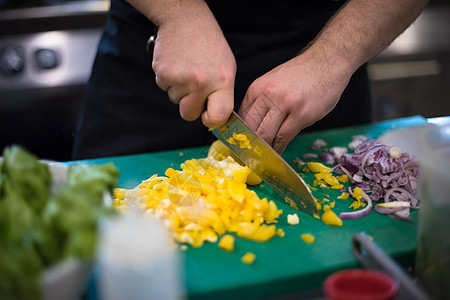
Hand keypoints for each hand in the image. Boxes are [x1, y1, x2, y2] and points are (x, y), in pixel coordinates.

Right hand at [151, 4, 235, 127]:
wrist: (185, 19)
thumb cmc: (208, 43)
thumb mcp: (227, 67)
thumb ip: (222, 93)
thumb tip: (214, 116)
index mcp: (222, 81)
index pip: (218, 116)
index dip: (211, 120)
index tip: (208, 115)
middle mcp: (201, 83)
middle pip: (189, 114)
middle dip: (190, 106)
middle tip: (195, 87)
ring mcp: (180, 79)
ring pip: (175, 100)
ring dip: (179, 89)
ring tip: (187, 68)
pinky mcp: (162, 74)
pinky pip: (164, 88)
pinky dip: (169, 80)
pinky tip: (177, 64)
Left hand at [239, 49, 351, 152]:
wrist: (328, 61)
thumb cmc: (302, 74)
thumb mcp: (273, 82)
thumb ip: (261, 102)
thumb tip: (250, 127)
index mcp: (257, 88)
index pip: (241, 118)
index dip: (240, 136)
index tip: (241, 147)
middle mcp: (267, 95)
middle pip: (250, 129)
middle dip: (249, 147)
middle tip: (250, 158)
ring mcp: (284, 104)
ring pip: (265, 136)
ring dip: (264, 151)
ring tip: (264, 160)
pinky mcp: (301, 114)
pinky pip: (283, 138)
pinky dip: (279, 149)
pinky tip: (278, 155)